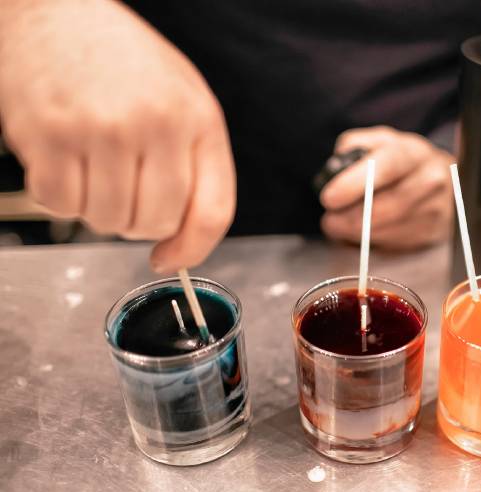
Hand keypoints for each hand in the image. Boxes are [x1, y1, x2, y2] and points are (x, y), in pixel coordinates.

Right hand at [0, 0, 234, 272]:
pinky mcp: (48, 134)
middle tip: (121, 186)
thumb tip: (181, 239)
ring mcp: (101, 129)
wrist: (56, 10)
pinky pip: (59, 205)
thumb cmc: (123, 60)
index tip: (171, 259)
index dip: (193, 250)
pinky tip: (63, 159)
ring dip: (95, 207)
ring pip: (105, 221)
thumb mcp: (183, 99)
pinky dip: (58, 195)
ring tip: (92, 163)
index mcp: (199, 119)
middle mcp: (155, 124)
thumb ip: (194, 164)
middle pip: (153, 223)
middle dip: (135, 220)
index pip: (213, 212)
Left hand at [320, 126, 453, 249]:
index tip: (329, 199)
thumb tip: (335, 172)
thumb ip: (353, 147)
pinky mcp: (431, 234)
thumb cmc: (400, 161)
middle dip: (347, 218)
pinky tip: (365, 232)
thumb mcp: (378, 142)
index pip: (384, 169)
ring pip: (383, 232)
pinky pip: (391, 246)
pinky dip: (371, 242)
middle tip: (329, 219)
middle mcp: (430, 181)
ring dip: (355, 234)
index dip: (353, 185)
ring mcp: (434, 210)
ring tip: (342, 226)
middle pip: (381, 208)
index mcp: (413, 153)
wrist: (443, 180)